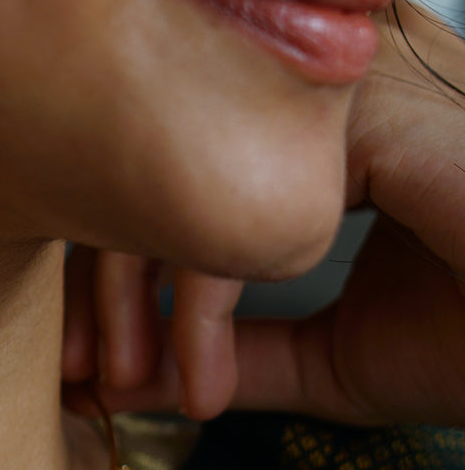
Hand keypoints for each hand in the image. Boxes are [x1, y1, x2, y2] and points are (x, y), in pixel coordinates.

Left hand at [62, 0, 464, 426]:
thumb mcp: (337, 356)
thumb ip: (236, 346)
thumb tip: (132, 375)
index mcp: (324, 119)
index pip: (174, 159)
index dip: (117, 265)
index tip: (88, 361)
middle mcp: (334, 81)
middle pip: (158, 151)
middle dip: (103, 278)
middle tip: (78, 376)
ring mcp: (363, 84)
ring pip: (184, 164)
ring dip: (136, 293)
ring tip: (118, 387)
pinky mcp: (390, 116)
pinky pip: (244, 194)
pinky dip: (207, 296)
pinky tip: (196, 376)